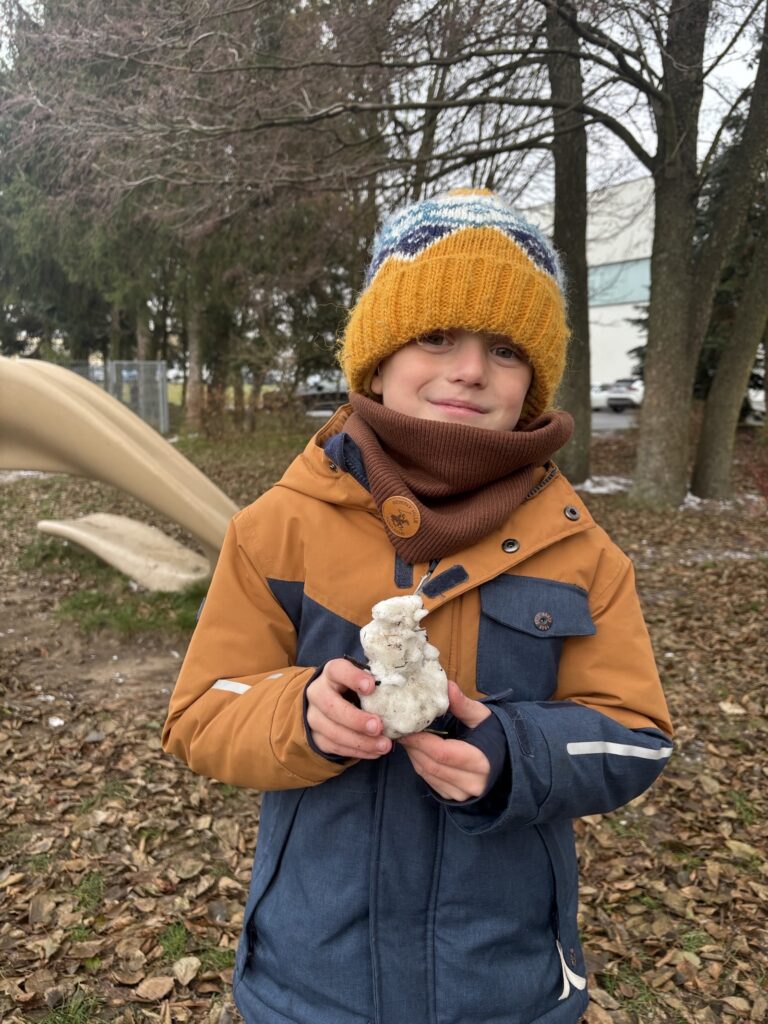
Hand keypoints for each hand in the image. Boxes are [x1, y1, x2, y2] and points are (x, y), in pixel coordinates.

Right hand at [306, 658, 392, 759]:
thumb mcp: (363, 680)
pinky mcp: (316, 737)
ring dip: (360, 741)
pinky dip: (357, 751)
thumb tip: (400, 691)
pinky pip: (335, 747)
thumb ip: (377, 683)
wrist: (332, 705)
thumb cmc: (356, 689)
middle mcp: (318, 693)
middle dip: (356, 719)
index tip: (371, 686)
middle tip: (378, 726)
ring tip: (384, 745)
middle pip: (331, 706)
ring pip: (333, 731)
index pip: (337, 670)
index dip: (353, 678)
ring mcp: (314, 716)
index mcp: (331, 673)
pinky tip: (375, 752)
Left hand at [399, 681, 491, 800]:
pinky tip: (417, 750)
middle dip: (413, 747)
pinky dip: (420, 765)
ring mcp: (463, 794)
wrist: (506, 760)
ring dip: (414, 756)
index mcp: (482, 762)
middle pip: (432, 765)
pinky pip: (430, 782)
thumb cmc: (494, 734)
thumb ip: (463, 704)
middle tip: (401, 730)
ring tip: (407, 737)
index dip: (421, 741)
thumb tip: (447, 686)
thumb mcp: (482, 717)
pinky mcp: (454, 797)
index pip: (443, 753)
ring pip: (428, 775)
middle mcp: (472, 783)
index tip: (406, 728)